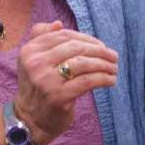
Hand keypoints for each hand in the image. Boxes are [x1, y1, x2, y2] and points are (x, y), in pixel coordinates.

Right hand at [15, 21, 117, 144]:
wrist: (30, 120)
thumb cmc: (37, 88)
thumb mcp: (33, 61)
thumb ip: (42, 39)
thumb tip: (58, 23)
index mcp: (30, 51)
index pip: (64, 36)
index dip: (86, 38)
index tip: (100, 45)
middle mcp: (35, 63)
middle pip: (75, 48)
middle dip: (98, 51)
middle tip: (113, 56)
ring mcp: (46, 80)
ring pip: (83, 63)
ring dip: (104, 64)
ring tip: (114, 68)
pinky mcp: (58, 96)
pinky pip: (87, 81)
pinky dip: (103, 78)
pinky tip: (111, 80)